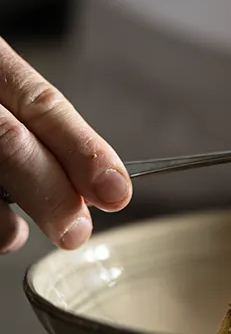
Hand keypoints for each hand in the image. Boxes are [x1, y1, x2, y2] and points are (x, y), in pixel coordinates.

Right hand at [0, 37, 131, 253]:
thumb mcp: (3, 100)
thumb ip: (37, 133)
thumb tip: (99, 188)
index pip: (41, 102)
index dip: (82, 148)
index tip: (115, 189)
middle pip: (8, 142)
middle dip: (50, 194)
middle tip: (74, 232)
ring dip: (3, 222)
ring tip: (12, 234)